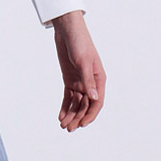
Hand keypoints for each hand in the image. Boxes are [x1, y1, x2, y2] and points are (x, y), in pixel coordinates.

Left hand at [51, 10, 104, 130]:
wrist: (68, 31)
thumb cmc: (80, 43)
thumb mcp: (83, 62)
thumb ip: (88, 81)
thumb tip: (93, 98)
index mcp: (99, 79)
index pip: (97, 102)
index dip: (90, 115)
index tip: (82, 124)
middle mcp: (91, 83)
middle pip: (86, 105)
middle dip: (78, 118)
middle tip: (69, 129)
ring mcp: (80, 82)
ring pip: (76, 103)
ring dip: (71, 114)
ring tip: (63, 125)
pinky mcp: (70, 79)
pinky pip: (68, 97)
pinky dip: (65, 106)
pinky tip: (61, 116)